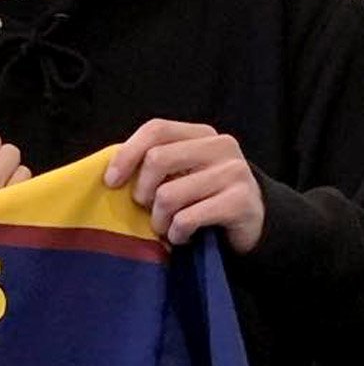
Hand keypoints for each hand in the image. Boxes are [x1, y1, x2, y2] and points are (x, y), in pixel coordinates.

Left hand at [103, 120, 263, 251]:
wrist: (255, 222)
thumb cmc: (206, 198)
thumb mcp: (182, 174)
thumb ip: (155, 165)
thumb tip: (113, 172)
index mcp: (202, 134)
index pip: (156, 129)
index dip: (127, 154)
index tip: (112, 182)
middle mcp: (220, 146)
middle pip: (158, 159)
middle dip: (143, 192)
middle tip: (149, 209)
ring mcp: (233, 172)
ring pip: (168, 195)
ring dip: (160, 220)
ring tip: (167, 227)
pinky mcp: (240, 201)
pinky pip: (187, 219)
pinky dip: (177, 233)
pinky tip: (183, 236)